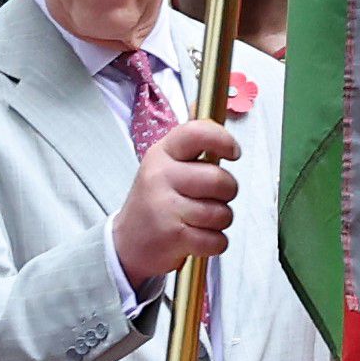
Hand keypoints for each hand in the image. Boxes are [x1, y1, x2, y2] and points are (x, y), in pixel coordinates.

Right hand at [109, 117, 241, 286]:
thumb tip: (222, 116)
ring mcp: (165, 207)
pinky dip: (215, 244)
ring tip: (200, 221)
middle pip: (219, 179)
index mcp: (162, 154)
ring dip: (220, 221)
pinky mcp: (173, 236)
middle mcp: (161, 177)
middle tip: (215, 198)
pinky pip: (217, 239)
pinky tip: (198, 239)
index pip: (197, 133)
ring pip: (222, 212)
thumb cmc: (155, 202)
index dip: (223, 140)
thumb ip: (192, 148)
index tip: (233, 152)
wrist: (125, 244)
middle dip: (227, 192)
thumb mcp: (164, 166)